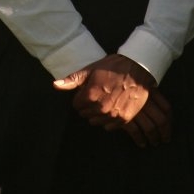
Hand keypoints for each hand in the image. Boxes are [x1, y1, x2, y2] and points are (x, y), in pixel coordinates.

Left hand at [54, 54, 173, 146]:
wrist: (138, 68)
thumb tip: (55, 85)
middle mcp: (100, 108)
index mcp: (90, 95)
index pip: (76, 105)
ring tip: (108, 99)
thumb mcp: (91, 69)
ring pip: (96, 121)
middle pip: (86, 114)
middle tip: (100, 93)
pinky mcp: (124, 119)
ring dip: (99, 113)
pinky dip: (110, 118)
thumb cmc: (113, 66)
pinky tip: (115, 106)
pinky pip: (109, 126)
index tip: (90, 89)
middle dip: (89, 105)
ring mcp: (113, 115)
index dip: (82, 96)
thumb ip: (72, 80)